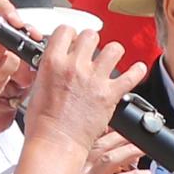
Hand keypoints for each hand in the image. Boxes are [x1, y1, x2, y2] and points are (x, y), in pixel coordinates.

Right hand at [20, 29, 137, 155]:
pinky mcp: (110, 94)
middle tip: (92, 51)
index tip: (73, 41)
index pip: (65, 30)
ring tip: (111, 59)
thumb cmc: (43, 123)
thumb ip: (49, 70)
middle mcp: (75, 66)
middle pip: (91, 35)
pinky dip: (137, 71)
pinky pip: (132, 75)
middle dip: (92, 41)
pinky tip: (137, 69)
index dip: (71, 34)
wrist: (56, 143)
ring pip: (114, 49)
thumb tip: (56, 64)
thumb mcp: (36, 88)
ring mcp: (94, 79)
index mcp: (53, 62)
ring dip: (113, 53)